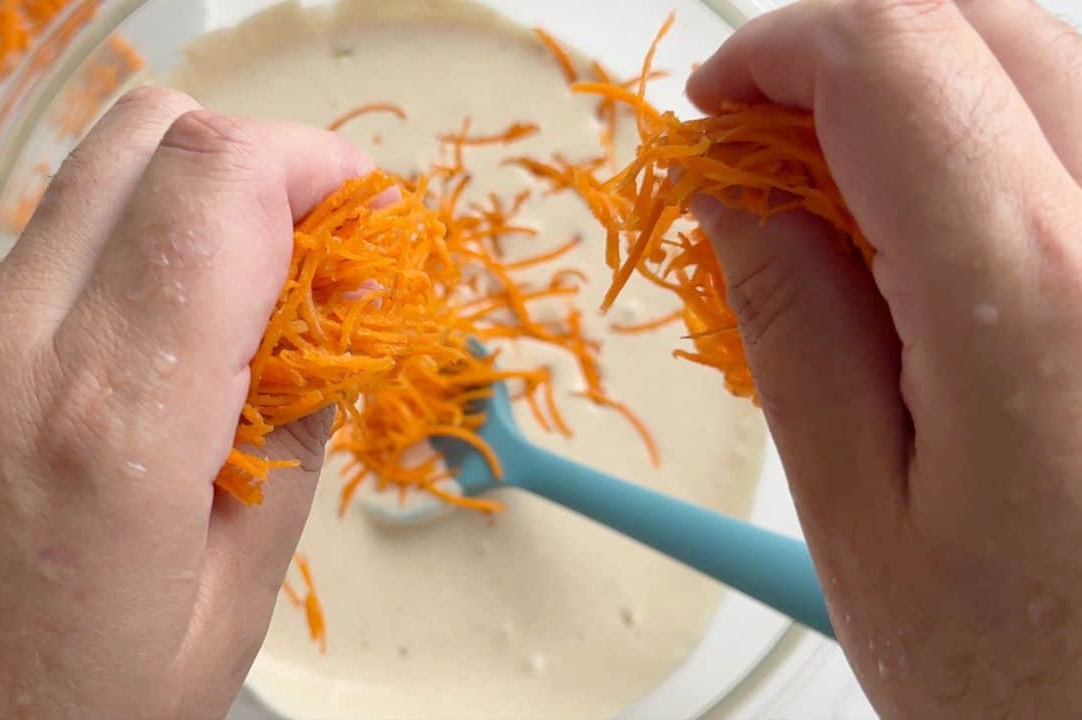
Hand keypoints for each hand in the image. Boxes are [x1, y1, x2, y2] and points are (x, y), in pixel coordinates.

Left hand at [0, 87, 369, 718]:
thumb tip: (341, 308)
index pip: (218, 182)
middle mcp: (3, 351)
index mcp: (110, 418)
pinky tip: (148, 367)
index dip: (312, 164)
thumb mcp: (230, 598)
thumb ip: (295, 427)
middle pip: (144, 133)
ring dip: (187, 212)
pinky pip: (39, 259)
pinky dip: (120, 268)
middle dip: (253, 162)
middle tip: (308, 246)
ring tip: (235, 318)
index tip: (362, 211)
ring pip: (89, 187)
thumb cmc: (67, 718)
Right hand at [686, 1, 1081, 715]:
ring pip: (1059, 59)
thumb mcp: (858, 519)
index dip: (777, 46)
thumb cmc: (1036, 685)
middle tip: (779, 148)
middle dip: (853, 52)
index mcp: (1035, 294)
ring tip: (870, 204)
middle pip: (985, 18)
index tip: (719, 103)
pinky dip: (1016, 137)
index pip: (890, 53)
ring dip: (939, 90)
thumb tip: (736, 195)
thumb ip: (791, 326)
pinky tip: (969, 236)